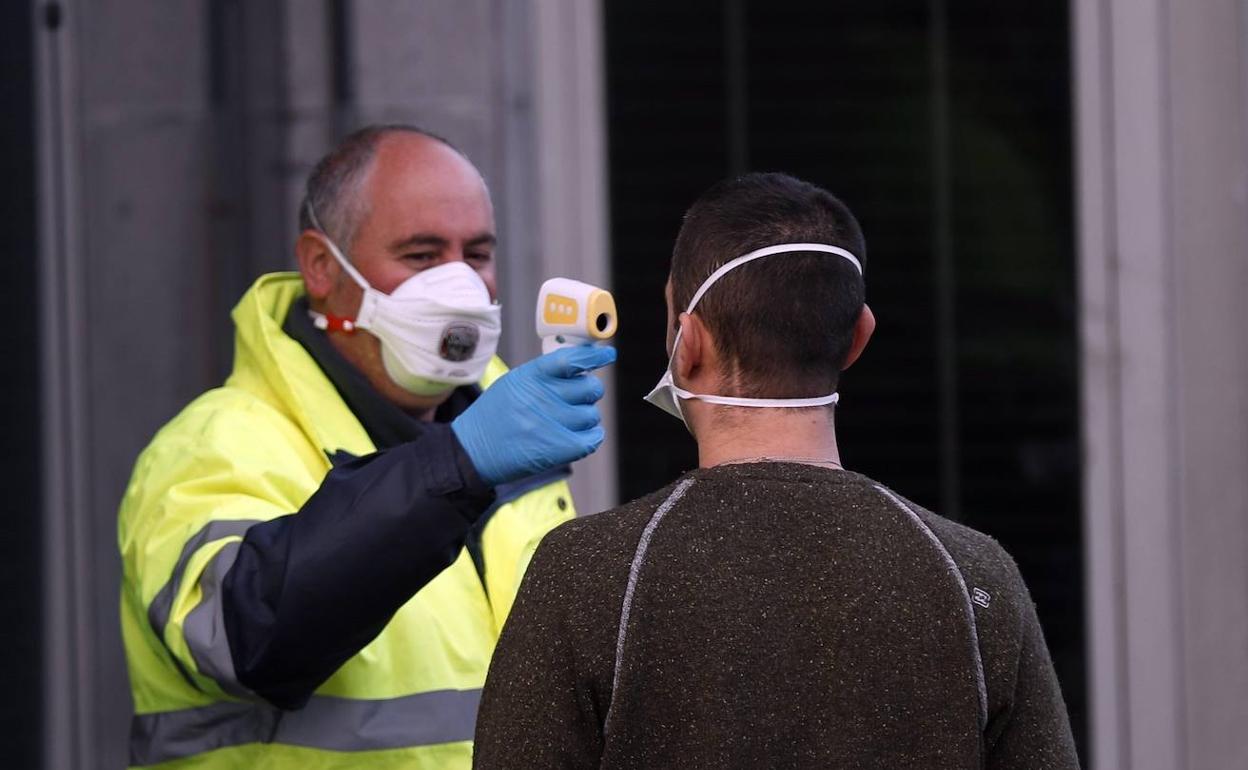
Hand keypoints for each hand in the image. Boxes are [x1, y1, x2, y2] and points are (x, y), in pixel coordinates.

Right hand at [452, 345, 616, 484]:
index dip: (594, 356)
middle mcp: (543, 396)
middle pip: (590, 387)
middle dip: (588, 392)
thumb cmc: (495, 416)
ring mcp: (552, 423)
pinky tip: (578, 436)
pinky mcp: (558, 449)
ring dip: (585, 418)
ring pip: (592, 414)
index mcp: (531, 376)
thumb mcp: (513, 383)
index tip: (607, 355)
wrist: (473, 451)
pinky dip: (591, 436)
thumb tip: (581, 364)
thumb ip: (544, 373)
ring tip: (564, 422)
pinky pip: (593, 437)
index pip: (572, 359)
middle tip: (574, 399)